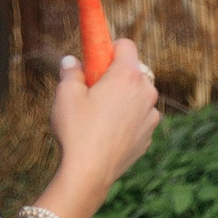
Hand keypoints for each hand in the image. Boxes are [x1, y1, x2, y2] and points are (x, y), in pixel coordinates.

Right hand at [12, 42, 161, 217]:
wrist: (89, 172)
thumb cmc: (77, 130)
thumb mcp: (65, 95)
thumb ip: (70, 72)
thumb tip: (71, 61)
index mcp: (128, 75)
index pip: (126, 44)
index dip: (109, 47)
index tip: (95, 59)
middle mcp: (146, 91)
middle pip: (134, 70)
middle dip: (116, 73)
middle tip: (93, 87)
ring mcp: (151, 114)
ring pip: (139, 94)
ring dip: (124, 96)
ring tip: (99, 113)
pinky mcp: (149, 134)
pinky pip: (140, 116)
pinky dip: (128, 117)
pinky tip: (107, 130)